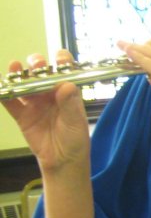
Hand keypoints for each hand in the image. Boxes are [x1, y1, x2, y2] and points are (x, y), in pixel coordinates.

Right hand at [2, 52, 89, 174]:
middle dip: (37, 65)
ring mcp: (34, 103)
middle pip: (41, 74)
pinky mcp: (22, 115)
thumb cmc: (75, 139)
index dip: (62, 62)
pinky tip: (0, 86)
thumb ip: (70, 104)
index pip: (64, 72)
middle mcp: (49, 94)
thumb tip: (66, 85)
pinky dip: (3, 93)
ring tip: (14, 67)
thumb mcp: (75, 122)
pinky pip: (10, 102)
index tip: (59, 57)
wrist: (62, 161)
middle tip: (36, 64)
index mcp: (66, 93)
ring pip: (24, 85)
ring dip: (18, 75)